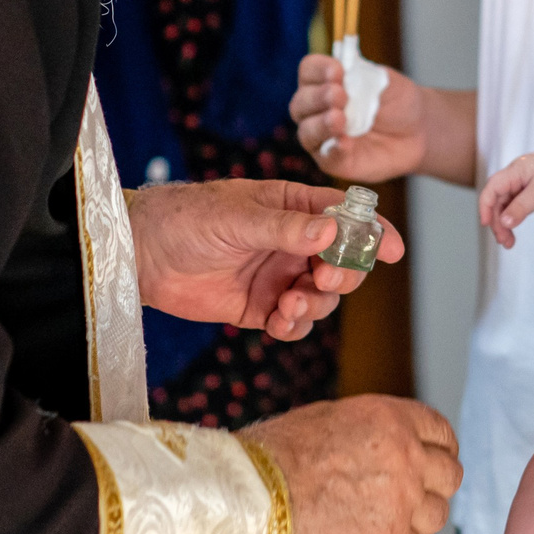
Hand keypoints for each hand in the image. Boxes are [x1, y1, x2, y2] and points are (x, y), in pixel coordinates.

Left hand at [132, 180, 400, 339]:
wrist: (141, 253)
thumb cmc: (186, 218)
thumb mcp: (237, 216)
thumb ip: (285, 228)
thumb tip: (333, 230)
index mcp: (292, 208)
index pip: (345, 217)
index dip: (373, 233)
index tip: (393, 251)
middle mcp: (291, 243)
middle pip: (342, 263)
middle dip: (342, 274)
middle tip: (323, 277)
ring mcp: (277, 277)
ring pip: (322, 297)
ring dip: (317, 303)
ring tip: (289, 303)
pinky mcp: (258, 308)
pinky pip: (294, 322)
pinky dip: (295, 325)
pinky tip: (280, 322)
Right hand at [241, 396, 460, 533]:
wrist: (250, 497)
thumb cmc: (277, 455)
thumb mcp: (332, 420)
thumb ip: (375, 433)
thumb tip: (392, 448)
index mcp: (393, 420)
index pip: (441, 432)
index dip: (438, 448)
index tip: (431, 460)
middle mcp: (408, 457)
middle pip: (450, 475)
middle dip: (433, 483)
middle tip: (410, 493)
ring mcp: (404, 502)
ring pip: (437, 514)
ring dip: (416, 515)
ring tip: (381, 517)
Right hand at [291, 54, 426, 180]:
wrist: (418, 130)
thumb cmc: (397, 101)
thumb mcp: (383, 81)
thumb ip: (362, 76)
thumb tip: (344, 76)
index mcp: (324, 82)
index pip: (308, 71)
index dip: (318, 69)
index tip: (338, 70)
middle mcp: (317, 109)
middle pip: (300, 103)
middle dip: (318, 97)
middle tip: (340, 95)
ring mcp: (323, 137)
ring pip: (307, 132)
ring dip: (321, 124)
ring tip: (339, 119)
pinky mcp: (334, 161)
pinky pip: (326, 157)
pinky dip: (334, 149)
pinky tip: (345, 142)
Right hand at [476, 151, 533, 247]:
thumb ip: (522, 207)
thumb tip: (505, 222)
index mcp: (514, 171)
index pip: (492, 188)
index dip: (485, 206)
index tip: (486, 224)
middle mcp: (513, 178)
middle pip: (495, 200)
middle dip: (496, 221)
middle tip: (503, 241)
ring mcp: (518, 186)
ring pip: (503, 207)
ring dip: (503, 225)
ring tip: (508, 243)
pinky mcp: (525, 195)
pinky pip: (512, 209)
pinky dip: (511, 222)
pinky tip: (512, 235)